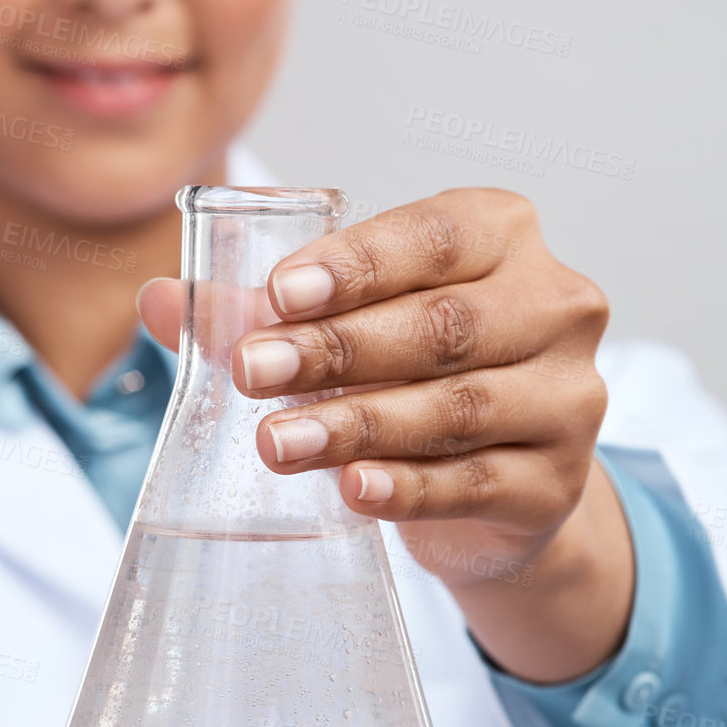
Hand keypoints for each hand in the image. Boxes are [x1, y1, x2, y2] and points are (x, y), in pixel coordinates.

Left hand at [140, 187, 631, 681]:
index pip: (433, 237)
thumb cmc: (415, 373)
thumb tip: (159, 301)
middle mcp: (555, 307)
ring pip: (456, 408)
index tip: (279, 292)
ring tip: (276, 442)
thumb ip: (259, 310)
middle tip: (251, 371)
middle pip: (441, 325)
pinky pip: (474, 484)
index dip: (357, 264)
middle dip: (336, 349)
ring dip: (356, 425)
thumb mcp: (349, 325)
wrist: (499, 482)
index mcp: (504, 236)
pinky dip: (405, 488)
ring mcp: (567, 399)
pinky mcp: (555, 484)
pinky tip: (351, 490)